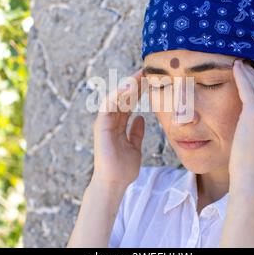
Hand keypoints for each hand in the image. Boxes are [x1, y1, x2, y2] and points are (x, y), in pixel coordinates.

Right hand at [92, 68, 145, 186]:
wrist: (114, 182)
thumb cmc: (123, 168)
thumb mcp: (135, 147)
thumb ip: (136, 132)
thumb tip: (141, 118)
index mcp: (118, 125)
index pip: (129, 103)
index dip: (139, 91)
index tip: (152, 80)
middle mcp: (111, 121)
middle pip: (123, 98)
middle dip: (135, 84)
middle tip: (148, 72)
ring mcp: (105, 122)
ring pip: (116, 98)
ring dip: (127, 86)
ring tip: (140, 76)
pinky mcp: (101, 125)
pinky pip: (108, 106)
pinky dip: (117, 95)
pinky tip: (129, 88)